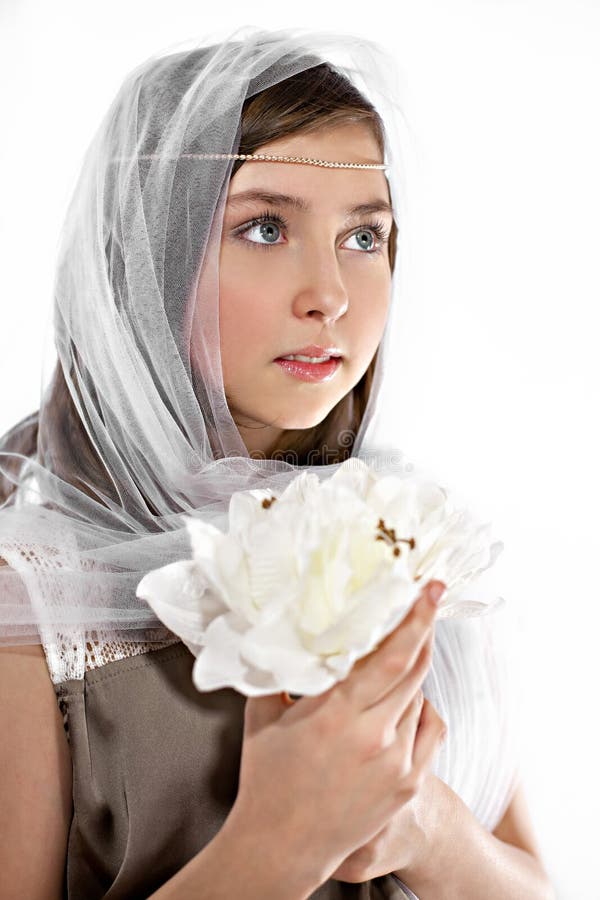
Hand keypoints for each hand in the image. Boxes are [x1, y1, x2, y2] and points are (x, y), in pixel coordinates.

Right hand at [226, 580, 447, 889]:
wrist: (282, 847)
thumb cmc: (267, 779)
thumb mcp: (263, 716)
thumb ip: (281, 674)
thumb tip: (288, 634)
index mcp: (335, 714)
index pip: (387, 654)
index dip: (413, 618)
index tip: (429, 589)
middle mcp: (372, 735)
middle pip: (414, 667)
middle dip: (425, 628)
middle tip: (428, 599)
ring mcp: (396, 762)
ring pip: (419, 695)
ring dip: (413, 669)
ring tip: (397, 656)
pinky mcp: (409, 783)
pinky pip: (430, 728)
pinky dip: (422, 707)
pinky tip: (406, 701)